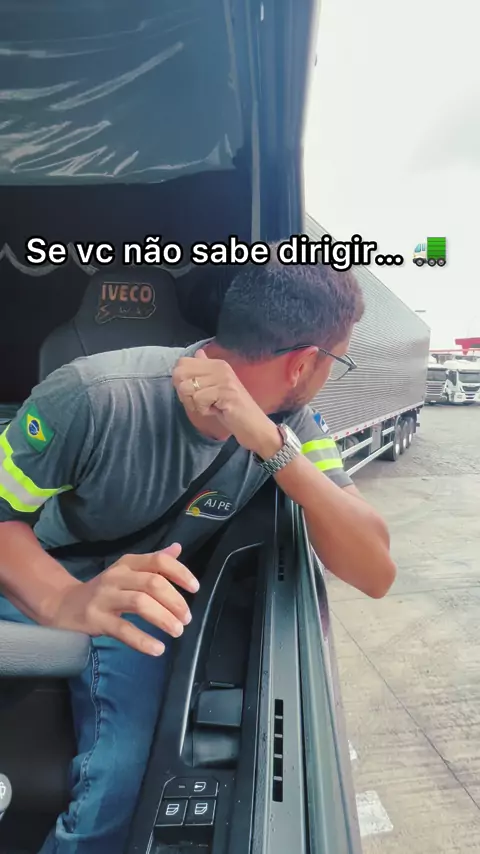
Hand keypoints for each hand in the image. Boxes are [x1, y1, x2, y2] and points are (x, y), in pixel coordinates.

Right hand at [45, 543, 198, 655]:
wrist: (65, 605)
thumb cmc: (105, 590)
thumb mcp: (128, 572)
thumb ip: (153, 562)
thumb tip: (177, 548)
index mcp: (128, 563)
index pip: (158, 561)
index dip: (180, 573)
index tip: (195, 588)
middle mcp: (117, 576)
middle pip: (152, 583)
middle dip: (175, 601)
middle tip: (186, 618)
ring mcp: (105, 597)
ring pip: (140, 603)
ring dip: (163, 618)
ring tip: (177, 631)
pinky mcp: (96, 619)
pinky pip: (123, 629)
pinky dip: (143, 640)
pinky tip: (157, 649)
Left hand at [173, 350, 281, 456]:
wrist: (253, 425)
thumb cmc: (232, 409)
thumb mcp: (216, 387)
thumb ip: (205, 371)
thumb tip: (197, 353)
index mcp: (217, 364)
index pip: (182, 362)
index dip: (180, 381)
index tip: (194, 393)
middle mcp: (220, 367)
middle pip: (180, 373)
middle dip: (184, 392)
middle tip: (200, 402)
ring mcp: (223, 379)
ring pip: (187, 388)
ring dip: (194, 403)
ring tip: (210, 407)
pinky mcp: (225, 392)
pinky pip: (199, 399)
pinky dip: (203, 410)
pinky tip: (216, 411)